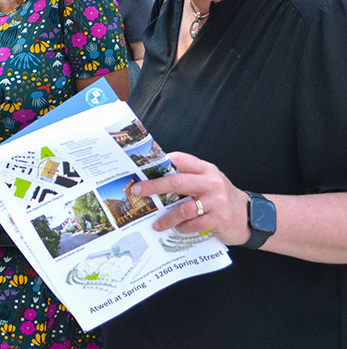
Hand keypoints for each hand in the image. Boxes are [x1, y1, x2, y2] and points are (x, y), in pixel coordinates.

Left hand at [132, 151, 250, 244]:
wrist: (252, 217)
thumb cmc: (222, 198)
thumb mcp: (209, 181)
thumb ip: (189, 177)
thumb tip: (156, 177)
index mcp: (206, 169)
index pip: (180, 160)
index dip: (160, 163)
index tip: (142, 169)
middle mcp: (211, 182)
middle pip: (176, 181)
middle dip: (153, 186)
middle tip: (137, 191)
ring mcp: (216, 201)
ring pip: (183, 208)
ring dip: (166, 217)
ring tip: (156, 223)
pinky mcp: (219, 219)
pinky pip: (194, 224)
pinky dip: (182, 227)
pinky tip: (177, 229)